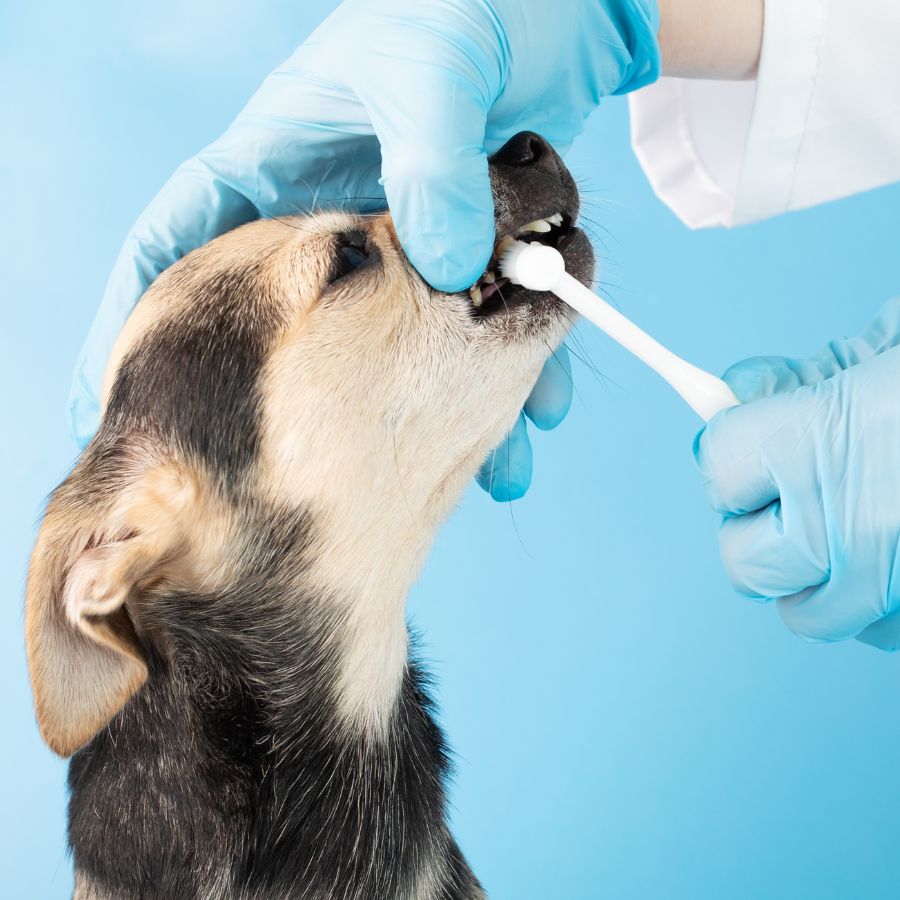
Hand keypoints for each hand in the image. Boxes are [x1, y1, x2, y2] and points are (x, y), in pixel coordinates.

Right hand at [68, 0, 659, 499]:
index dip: (137, 320)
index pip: (185, 244)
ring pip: (405, 351)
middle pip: (301, 330)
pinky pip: (483, 331)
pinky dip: (514, 375)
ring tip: (472, 475)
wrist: (564, 5)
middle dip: (315, 407)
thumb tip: (444, 263)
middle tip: (309, 479)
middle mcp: (335, 220)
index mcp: (282, 162)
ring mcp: (403, 248)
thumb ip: (430, 158)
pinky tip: (536, 417)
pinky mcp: (470, 257)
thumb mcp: (434, 64)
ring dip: (442, 412)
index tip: (108, 403)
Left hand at [694, 298, 899, 649]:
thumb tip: (739, 394)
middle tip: (788, 491)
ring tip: (856, 523)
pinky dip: (878, 603)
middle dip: (757, 524)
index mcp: (829, 444)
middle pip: (743, 562)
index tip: (747, 435)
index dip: (732, 446)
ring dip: (815, 572)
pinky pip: (877, 635)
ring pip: (805, 614)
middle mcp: (857, 531)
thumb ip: (810, 378)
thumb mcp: (896, 341)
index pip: (718, 466)